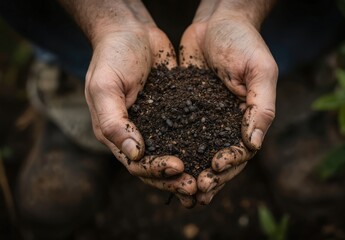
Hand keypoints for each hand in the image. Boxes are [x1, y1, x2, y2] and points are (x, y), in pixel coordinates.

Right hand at [59, 0, 196, 206]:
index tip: (178, 168)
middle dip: (176, 179)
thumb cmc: (112, 56)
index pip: (136, 163)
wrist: (130, 31)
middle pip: (157, 165)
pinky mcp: (173, 111)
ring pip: (174, 153)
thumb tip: (135, 154)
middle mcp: (138, 133)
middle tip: (197, 187)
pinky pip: (187, 131)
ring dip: (190, 168)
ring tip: (208, 179)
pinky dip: (198, 144)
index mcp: (117, 133)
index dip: (156, 170)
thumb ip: (114, 121)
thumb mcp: (104, 86)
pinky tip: (215, 151)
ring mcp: (157, 123)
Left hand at [180, 0, 277, 203]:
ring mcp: (203, 118)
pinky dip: (170, 149)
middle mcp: (224, 124)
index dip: (229, 164)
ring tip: (177, 187)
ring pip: (196, 152)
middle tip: (194, 192)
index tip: (214, 170)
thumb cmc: (244, 42)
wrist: (216, 22)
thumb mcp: (260, 71)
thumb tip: (254, 145)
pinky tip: (158, 161)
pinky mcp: (183, 108)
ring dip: (188, 172)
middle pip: (217, 159)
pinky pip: (176, 132)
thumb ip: (260, 107)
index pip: (240, 152)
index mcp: (246, 119)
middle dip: (207, 178)